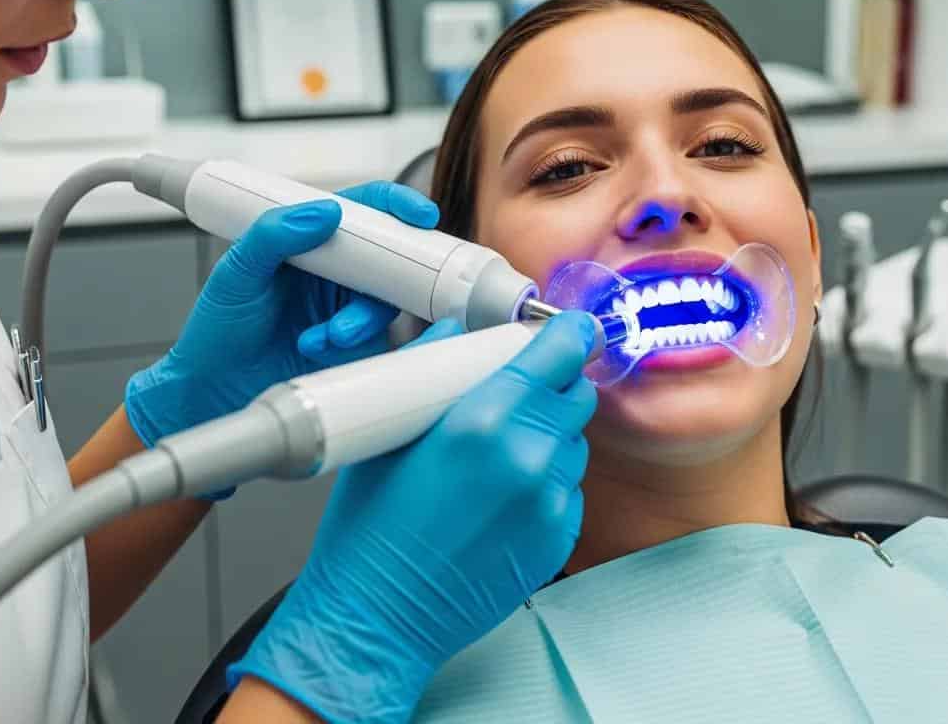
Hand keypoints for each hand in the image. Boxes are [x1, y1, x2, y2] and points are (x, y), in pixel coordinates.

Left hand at [125, 181, 438, 457]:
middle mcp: (336, 272)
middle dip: (391, 275)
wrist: (212, 393)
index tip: (416, 216)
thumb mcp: (236, 274)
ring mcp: (347, 309)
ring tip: (328, 336)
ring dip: (362, 318)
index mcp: (310, 240)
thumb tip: (325, 211)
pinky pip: (377, 340)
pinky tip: (320, 348)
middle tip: (373, 290)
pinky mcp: (355, 348)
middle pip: (388, 258)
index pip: (361, 211)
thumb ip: (272, 235)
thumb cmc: (218, 331)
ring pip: (384, 303)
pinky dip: (356, 344)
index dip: (394, 207)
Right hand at [228, 311, 597, 723]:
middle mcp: (528, 456)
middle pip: (576, 395)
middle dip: (554, 386)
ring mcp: (549, 502)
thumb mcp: (389, 432)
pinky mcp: (558, 540)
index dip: (569, 334)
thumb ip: (429, 370)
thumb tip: (454, 331)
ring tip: (501, 454)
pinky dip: (548, 482)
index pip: (558, 354)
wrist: (377, 616)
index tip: (570, 330)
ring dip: (550, 435)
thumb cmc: (371, 525)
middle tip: (520, 393)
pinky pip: (570, 490)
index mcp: (484, 419)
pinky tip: (504, 497)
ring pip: (574, 443)